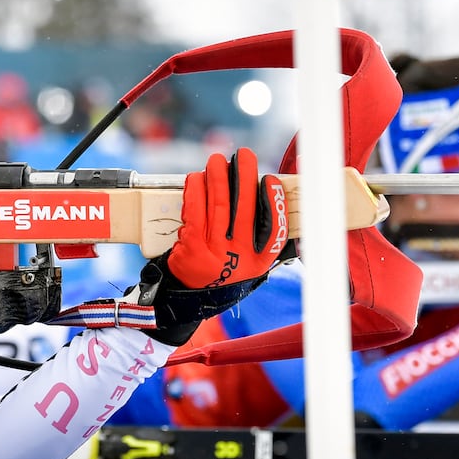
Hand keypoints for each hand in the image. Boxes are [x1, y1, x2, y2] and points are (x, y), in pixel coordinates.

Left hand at [139, 149, 288, 346]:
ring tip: (218, 160)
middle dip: (245, 176)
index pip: (274, 231)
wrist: (184, 302)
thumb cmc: (218, 275)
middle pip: (246, 209)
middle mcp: (240, 258)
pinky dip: (196, 190)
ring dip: (219, 176)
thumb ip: (257, 241)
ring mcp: (216, 253)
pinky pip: (196, 210)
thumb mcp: (245, 267)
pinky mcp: (192, 247)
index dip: (275, 203)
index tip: (270, 180)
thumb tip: (267, 199)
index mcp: (258, 263)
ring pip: (220, 204)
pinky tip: (197, 178)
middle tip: (244, 155)